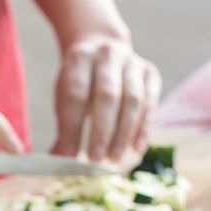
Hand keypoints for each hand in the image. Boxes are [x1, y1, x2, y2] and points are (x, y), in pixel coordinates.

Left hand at [51, 36, 160, 161]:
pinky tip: (136, 148)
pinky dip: (143, 128)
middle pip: (107, 96)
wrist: (102, 50)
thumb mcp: (65, 97)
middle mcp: (108, 55)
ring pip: (132, 100)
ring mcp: (132, 62)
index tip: (69, 156)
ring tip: (114, 157)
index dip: (73, 128)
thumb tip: (61, 160)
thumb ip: (64, 127)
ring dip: (123, 132)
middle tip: (95, 159)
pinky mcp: (150, 73)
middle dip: (101, 131)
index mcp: (80, 58)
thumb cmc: (80, 83)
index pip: (76, 95)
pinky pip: (150, 103)